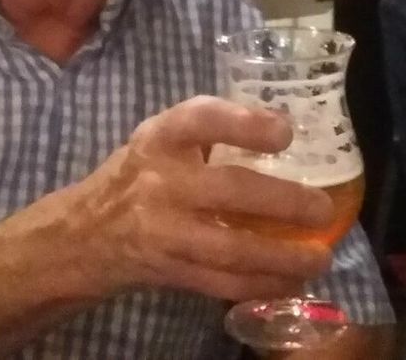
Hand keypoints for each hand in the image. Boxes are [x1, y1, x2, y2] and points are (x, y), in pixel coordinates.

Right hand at [67, 96, 334, 301]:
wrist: (83, 235)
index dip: (245, 123)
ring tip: (320, 256)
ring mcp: (163, 232)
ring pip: (230, 248)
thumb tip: (286, 123)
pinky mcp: (169, 270)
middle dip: (284, 202)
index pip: (201, 120)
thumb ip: (212, 131)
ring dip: (282, 256)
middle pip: (229, 191)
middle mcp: (159, 183)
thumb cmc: (138, 175)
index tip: (286, 133)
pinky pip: (222, 283)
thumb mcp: (161, 139)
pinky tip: (291, 282)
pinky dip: (261, 285)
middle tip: (322, 208)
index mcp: (160, 138)